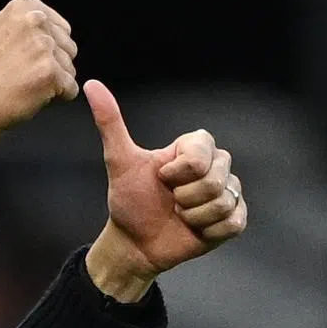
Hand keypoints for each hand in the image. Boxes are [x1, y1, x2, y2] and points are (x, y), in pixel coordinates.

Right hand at [0, 0, 78, 142]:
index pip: (57, 29)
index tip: (11, 56)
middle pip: (67, 47)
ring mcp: (44, 48)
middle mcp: (37, 21)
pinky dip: (54, 99)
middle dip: (48, 64)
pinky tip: (29, 97)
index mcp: (25, 5)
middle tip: (16, 73)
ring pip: (69, 68)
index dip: (38, 48)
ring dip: (51, 82)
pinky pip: (69, 89)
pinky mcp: (51, 75)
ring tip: (21, 85)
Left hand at [83, 79, 247, 298]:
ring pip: (224, 201)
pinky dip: (209, 230)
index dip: (178, 172)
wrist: (135, 242)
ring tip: (180, 215)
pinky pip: (233, 222)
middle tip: (170, 200)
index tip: (161, 178)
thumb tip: (92, 85)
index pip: (201, 153)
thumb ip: (110, 122)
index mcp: (194, 148)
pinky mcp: (234, 218)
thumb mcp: (119, 161)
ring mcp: (227, 192)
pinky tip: (194, 228)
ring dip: (194, 215)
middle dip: (185, 196)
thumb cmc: (129, 199)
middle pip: (215, 178)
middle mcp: (216, 166)